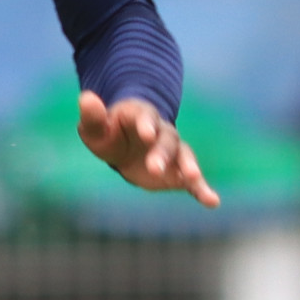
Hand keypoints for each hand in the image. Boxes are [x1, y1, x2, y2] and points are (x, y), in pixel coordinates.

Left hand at [80, 91, 220, 207]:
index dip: (147, 125)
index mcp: (141, 117)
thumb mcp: (95, 127)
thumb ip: (92, 116)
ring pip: (184, 156)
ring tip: (193, 178)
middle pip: (167, 140)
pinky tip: (213, 201)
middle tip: (155, 168)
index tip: (146, 133)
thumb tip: (86, 97)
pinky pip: (193, 181)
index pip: (146, 118)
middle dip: (162, 153)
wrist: (127, 146)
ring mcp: (173, 152)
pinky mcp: (178, 172)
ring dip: (189, 167)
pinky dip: (203, 190)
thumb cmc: (109, 134)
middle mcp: (162, 132)